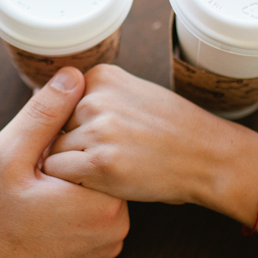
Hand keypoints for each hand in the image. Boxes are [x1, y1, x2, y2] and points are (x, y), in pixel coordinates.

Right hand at [0, 67, 128, 257]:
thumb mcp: (7, 157)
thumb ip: (44, 114)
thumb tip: (73, 75)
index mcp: (103, 198)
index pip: (98, 142)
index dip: (61, 139)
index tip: (34, 161)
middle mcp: (118, 224)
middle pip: (98, 166)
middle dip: (64, 162)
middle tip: (29, 180)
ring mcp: (110, 243)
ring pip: (93, 189)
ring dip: (66, 184)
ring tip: (33, 199)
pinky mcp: (99, 255)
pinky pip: (90, 214)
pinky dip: (68, 207)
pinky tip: (40, 215)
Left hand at [43, 64, 257, 210]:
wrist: (208, 156)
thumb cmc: (172, 129)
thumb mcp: (134, 92)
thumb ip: (97, 95)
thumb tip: (48, 105)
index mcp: (101, 76)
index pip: (59, 102)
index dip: (75, 124)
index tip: (103, 134)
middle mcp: (94, 97)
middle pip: (55, 126)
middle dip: (72, 143)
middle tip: (107, 154)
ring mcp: (96, 129)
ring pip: (54, 150)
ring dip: (73, 164)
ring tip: (108, 167)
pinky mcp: (98, 162)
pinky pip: (57, 171)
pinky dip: (71, 181)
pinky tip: (99, 181)